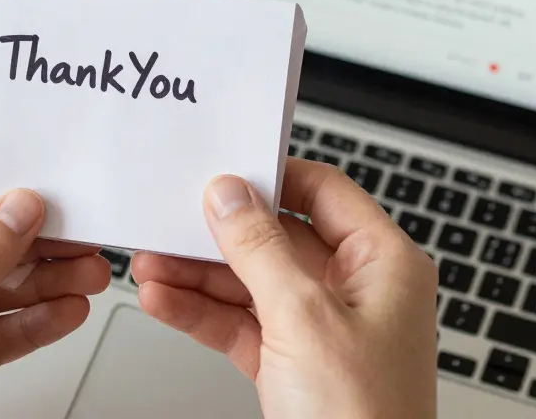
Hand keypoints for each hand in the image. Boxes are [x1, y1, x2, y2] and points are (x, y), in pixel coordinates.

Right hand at [131, 162, 437, 418]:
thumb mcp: (304, 318)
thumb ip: (260, 249)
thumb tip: (230, 195)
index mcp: (384, 264)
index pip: (323, 192)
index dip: (271, 177)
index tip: (221, 171)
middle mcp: (355, 292)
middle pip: (275, 238)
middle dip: (216, 234)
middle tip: (169, 220)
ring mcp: (320, 330)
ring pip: (248, 283)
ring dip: (196, 275)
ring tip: (151, 264)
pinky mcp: (290, 365)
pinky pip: (238, 324)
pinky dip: (200, 314)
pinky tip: (164, 301)